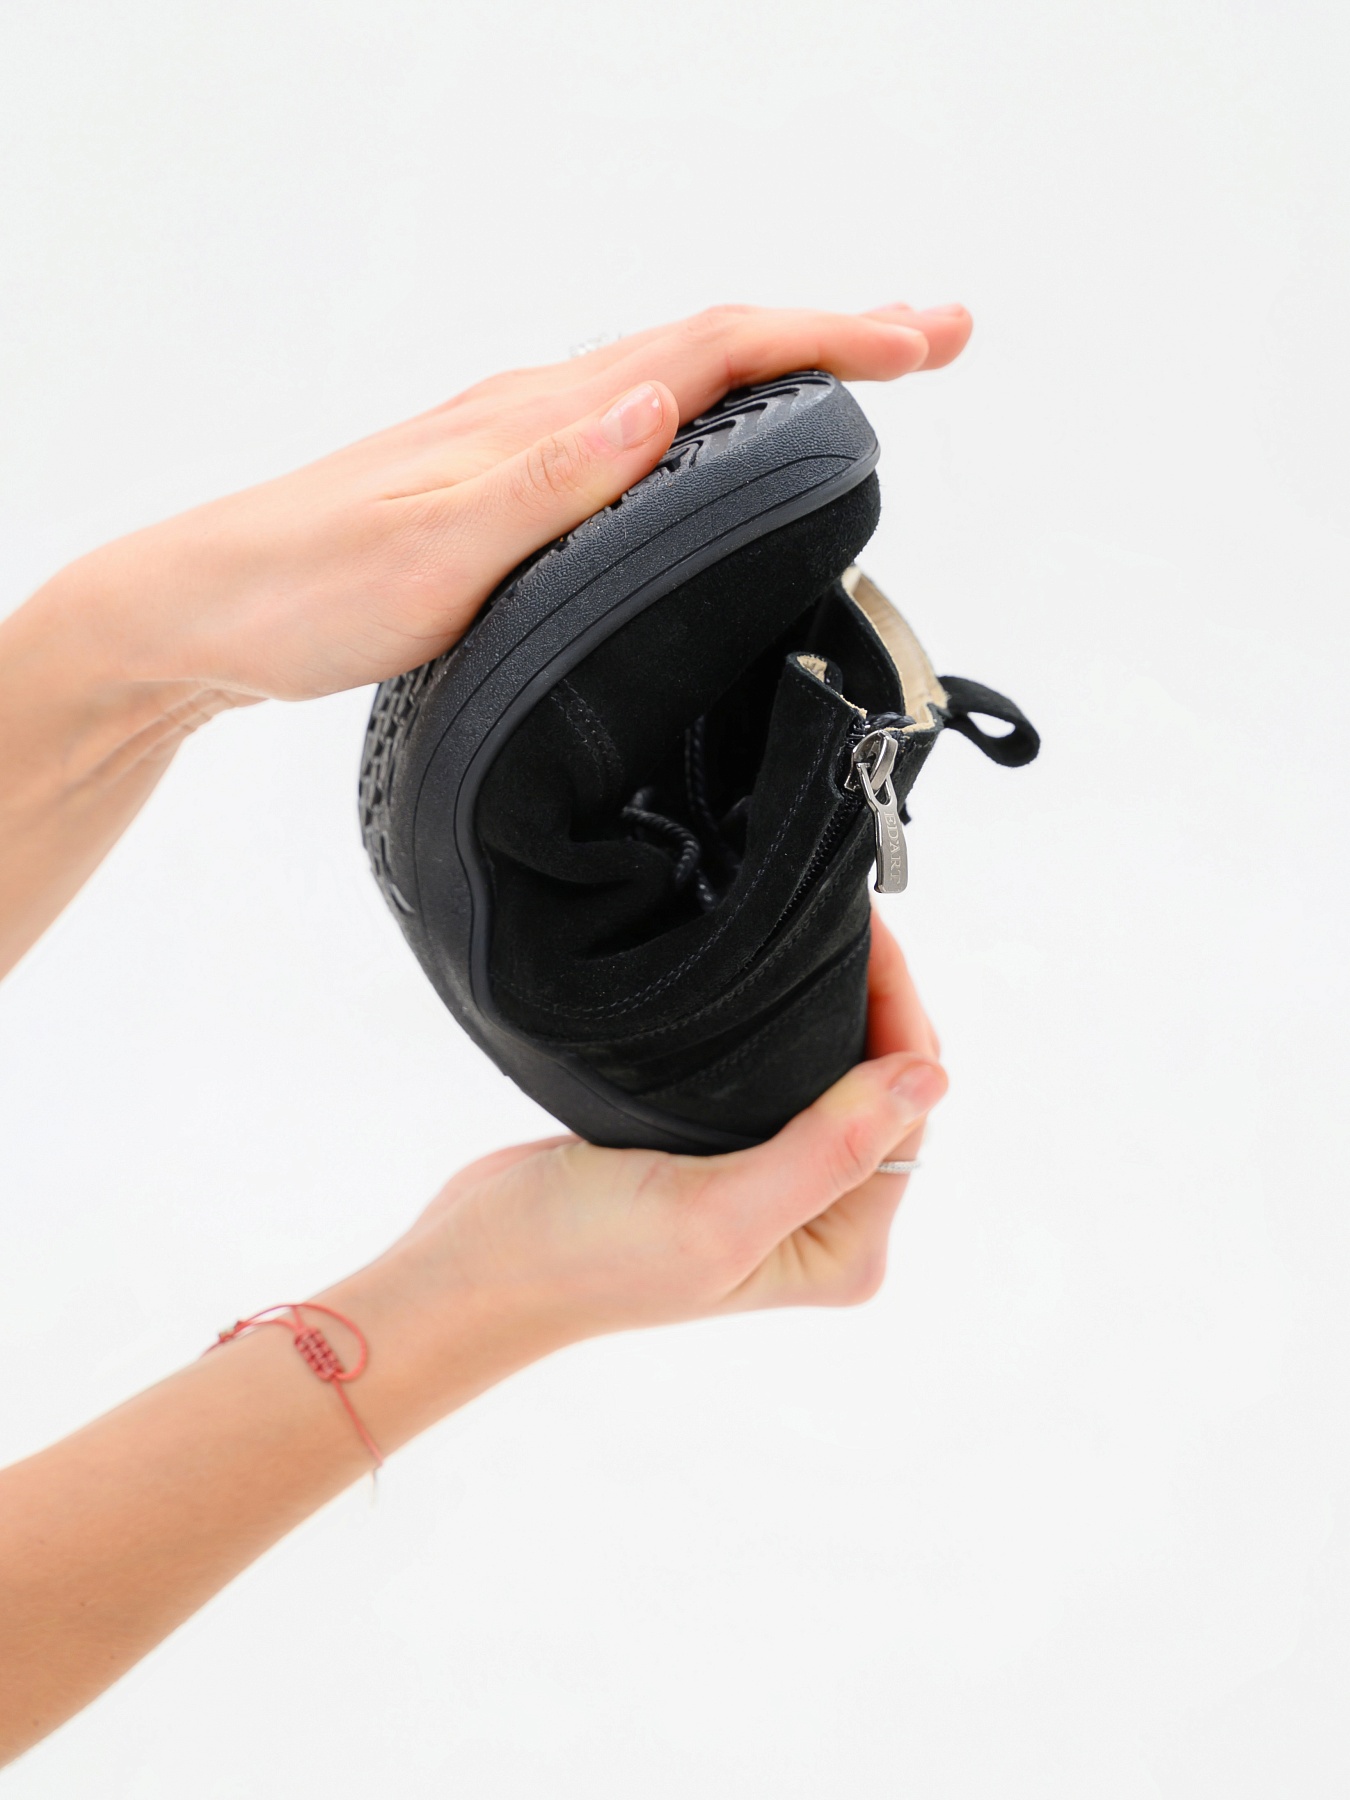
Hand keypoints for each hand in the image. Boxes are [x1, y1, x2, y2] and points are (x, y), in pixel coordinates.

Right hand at [0, 915, 941, 1759]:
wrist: (478, 1264)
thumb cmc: (590, 1257)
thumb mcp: (722, 1209)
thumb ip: (830, 1148)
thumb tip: (930, 1079)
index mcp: (844, 1247)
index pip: (906, 1111)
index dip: (899, 1019)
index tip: (869, 936)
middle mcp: (822, 1220)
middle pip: (879, 1089)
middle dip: (873, 1007)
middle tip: (841, 919)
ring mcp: (773, 1186)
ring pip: (832, 1076)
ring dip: (831, 1010)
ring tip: (815, 933)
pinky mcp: (722, 1152)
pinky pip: (779, 1075)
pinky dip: (783, 1026)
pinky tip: (771, 979)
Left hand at [39, 301, 971, 704]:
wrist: (206, 616)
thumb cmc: (308, 588)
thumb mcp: (435, 547)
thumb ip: (548, 480)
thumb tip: (659, 399)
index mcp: (539, 418)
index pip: (709, 351)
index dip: (825, 336)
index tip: (922, 339)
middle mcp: (539, 415)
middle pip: (710, 348)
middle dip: (832, 333)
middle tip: (935, 338)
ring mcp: (524, 449)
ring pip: (676, 386)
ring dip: (779, 370)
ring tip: (864, 376)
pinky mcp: (507, 494)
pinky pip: (634, 436)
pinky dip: (710, 421)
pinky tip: (721, 457)